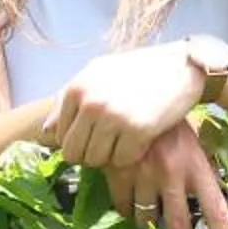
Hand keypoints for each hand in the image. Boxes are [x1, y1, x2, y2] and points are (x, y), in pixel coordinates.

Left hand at [42, 43, 205, 171]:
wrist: (181, 67)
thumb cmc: (138, 70)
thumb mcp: (98, 75)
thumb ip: (68, 100)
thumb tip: (46, 130)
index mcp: (77, 88)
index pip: (60, 135)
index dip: (77, 141)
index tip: (95, 136)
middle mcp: (91, 102)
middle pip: (75, 153)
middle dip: (90, 154)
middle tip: (110, 145)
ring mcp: (113, 116)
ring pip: (96, 160)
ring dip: (110, 156)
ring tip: (125, 140)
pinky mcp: (137, 129)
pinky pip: (121, 161)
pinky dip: (130, 156)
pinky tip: (141, 140)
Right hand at [101, 117, 227, 228]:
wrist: (140, 89)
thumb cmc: (172, 126)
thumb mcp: (195, 148)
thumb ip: (200, 181)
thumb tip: (210, 223)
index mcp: (199, 166)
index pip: (216, 211)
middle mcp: (175, 172)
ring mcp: (145, 172)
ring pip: (146, 221)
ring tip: (149, 223)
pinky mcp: (120, 169)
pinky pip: (123, 206)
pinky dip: (127, 211)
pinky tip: (130, 204)